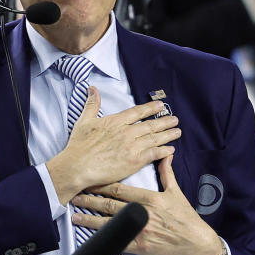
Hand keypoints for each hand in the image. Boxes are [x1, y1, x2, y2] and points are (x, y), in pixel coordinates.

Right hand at [44, 91, 179, 205]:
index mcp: (116, 121)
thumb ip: (92, 104)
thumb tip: (92, 89)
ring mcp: (132, 146)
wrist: (78, 166)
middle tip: (175, 119)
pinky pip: (154, 154)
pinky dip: (164, 151)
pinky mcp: (134, 161)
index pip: (138, 112)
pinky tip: (171, 149)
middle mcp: (127, 132)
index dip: (151, 108)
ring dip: (168, 134)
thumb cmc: (79, 146)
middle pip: (151, 124)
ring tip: (177, 131)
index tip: (160, 106)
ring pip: (155, 138)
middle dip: (165, 121)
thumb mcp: (83, 121)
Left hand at [71, 156, 223, 254]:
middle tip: (74, 194)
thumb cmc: (185, 217)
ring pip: (108, 223)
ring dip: (89, 218)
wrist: (195, 242)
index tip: (88, 179)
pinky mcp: (138, 246)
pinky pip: (116, 241)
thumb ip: (167, 173)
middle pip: (109, 204)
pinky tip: (89, 236)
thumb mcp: (176, 193)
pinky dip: (102, 238)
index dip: (101, 184)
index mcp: (148, 198)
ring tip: (74, 214)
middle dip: (90, 199)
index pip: (119, 189)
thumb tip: (166, 155)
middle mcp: (141, 213)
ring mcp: (138, 230)